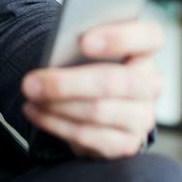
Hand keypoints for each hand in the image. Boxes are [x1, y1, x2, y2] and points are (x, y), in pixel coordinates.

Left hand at [19, 19, 163, 158]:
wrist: (95, 103)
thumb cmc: (87, 64)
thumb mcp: (87, 49)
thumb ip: (81, 44)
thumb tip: (56, 54)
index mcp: (146, 49)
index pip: (150, 37)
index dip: (120, 37)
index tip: (83, 41)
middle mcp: (151, 84)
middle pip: (118, 81)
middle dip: (68, 83)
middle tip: (30, 82)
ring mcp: (143, 117)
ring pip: (99, 111)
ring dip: (57, 105)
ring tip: (30, 95)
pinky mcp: (126, 144)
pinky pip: (88, 136)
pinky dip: (55, 124)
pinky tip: (34, 112)